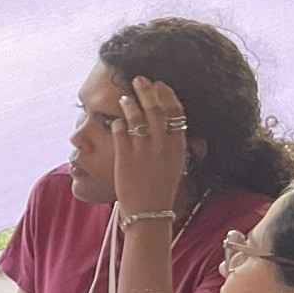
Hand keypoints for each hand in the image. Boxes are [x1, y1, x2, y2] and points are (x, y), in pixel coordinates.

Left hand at [111, 76, 188, 216]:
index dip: (167, 94)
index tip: (160, 84)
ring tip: (125, 97)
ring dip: (130, 103)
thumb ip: (172, 144)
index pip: (176, 112)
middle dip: (147, 91)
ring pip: (136, 117)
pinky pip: (119, 132)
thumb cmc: (161, 189)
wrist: (149, 213)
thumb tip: (170, 125)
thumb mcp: (175, 164)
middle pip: (155, 109)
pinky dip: (117, 123)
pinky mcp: (125, 157)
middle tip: (139, 79)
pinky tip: (115, 120)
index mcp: (178, 145)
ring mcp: (143, 150)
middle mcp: (162, 145)